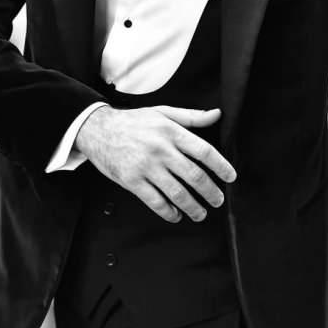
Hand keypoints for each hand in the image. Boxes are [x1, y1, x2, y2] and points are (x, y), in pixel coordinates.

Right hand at [74, 105, 234, 222]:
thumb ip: (191, 117)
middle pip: (194, 175)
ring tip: (201, 214)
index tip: (230, 177)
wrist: (97, 130)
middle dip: (210, 192)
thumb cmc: (133, 121)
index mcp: (171, 131)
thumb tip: (217, 115)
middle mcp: (161, 149)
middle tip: (218, 200)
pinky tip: (176, 216)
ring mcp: (146, 167)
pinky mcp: (132, 181)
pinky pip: (156, 202)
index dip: (221, 166)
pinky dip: (169, 212)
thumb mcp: (162, 112)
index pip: (204, 151)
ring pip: (177, 193)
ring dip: (193, 207)